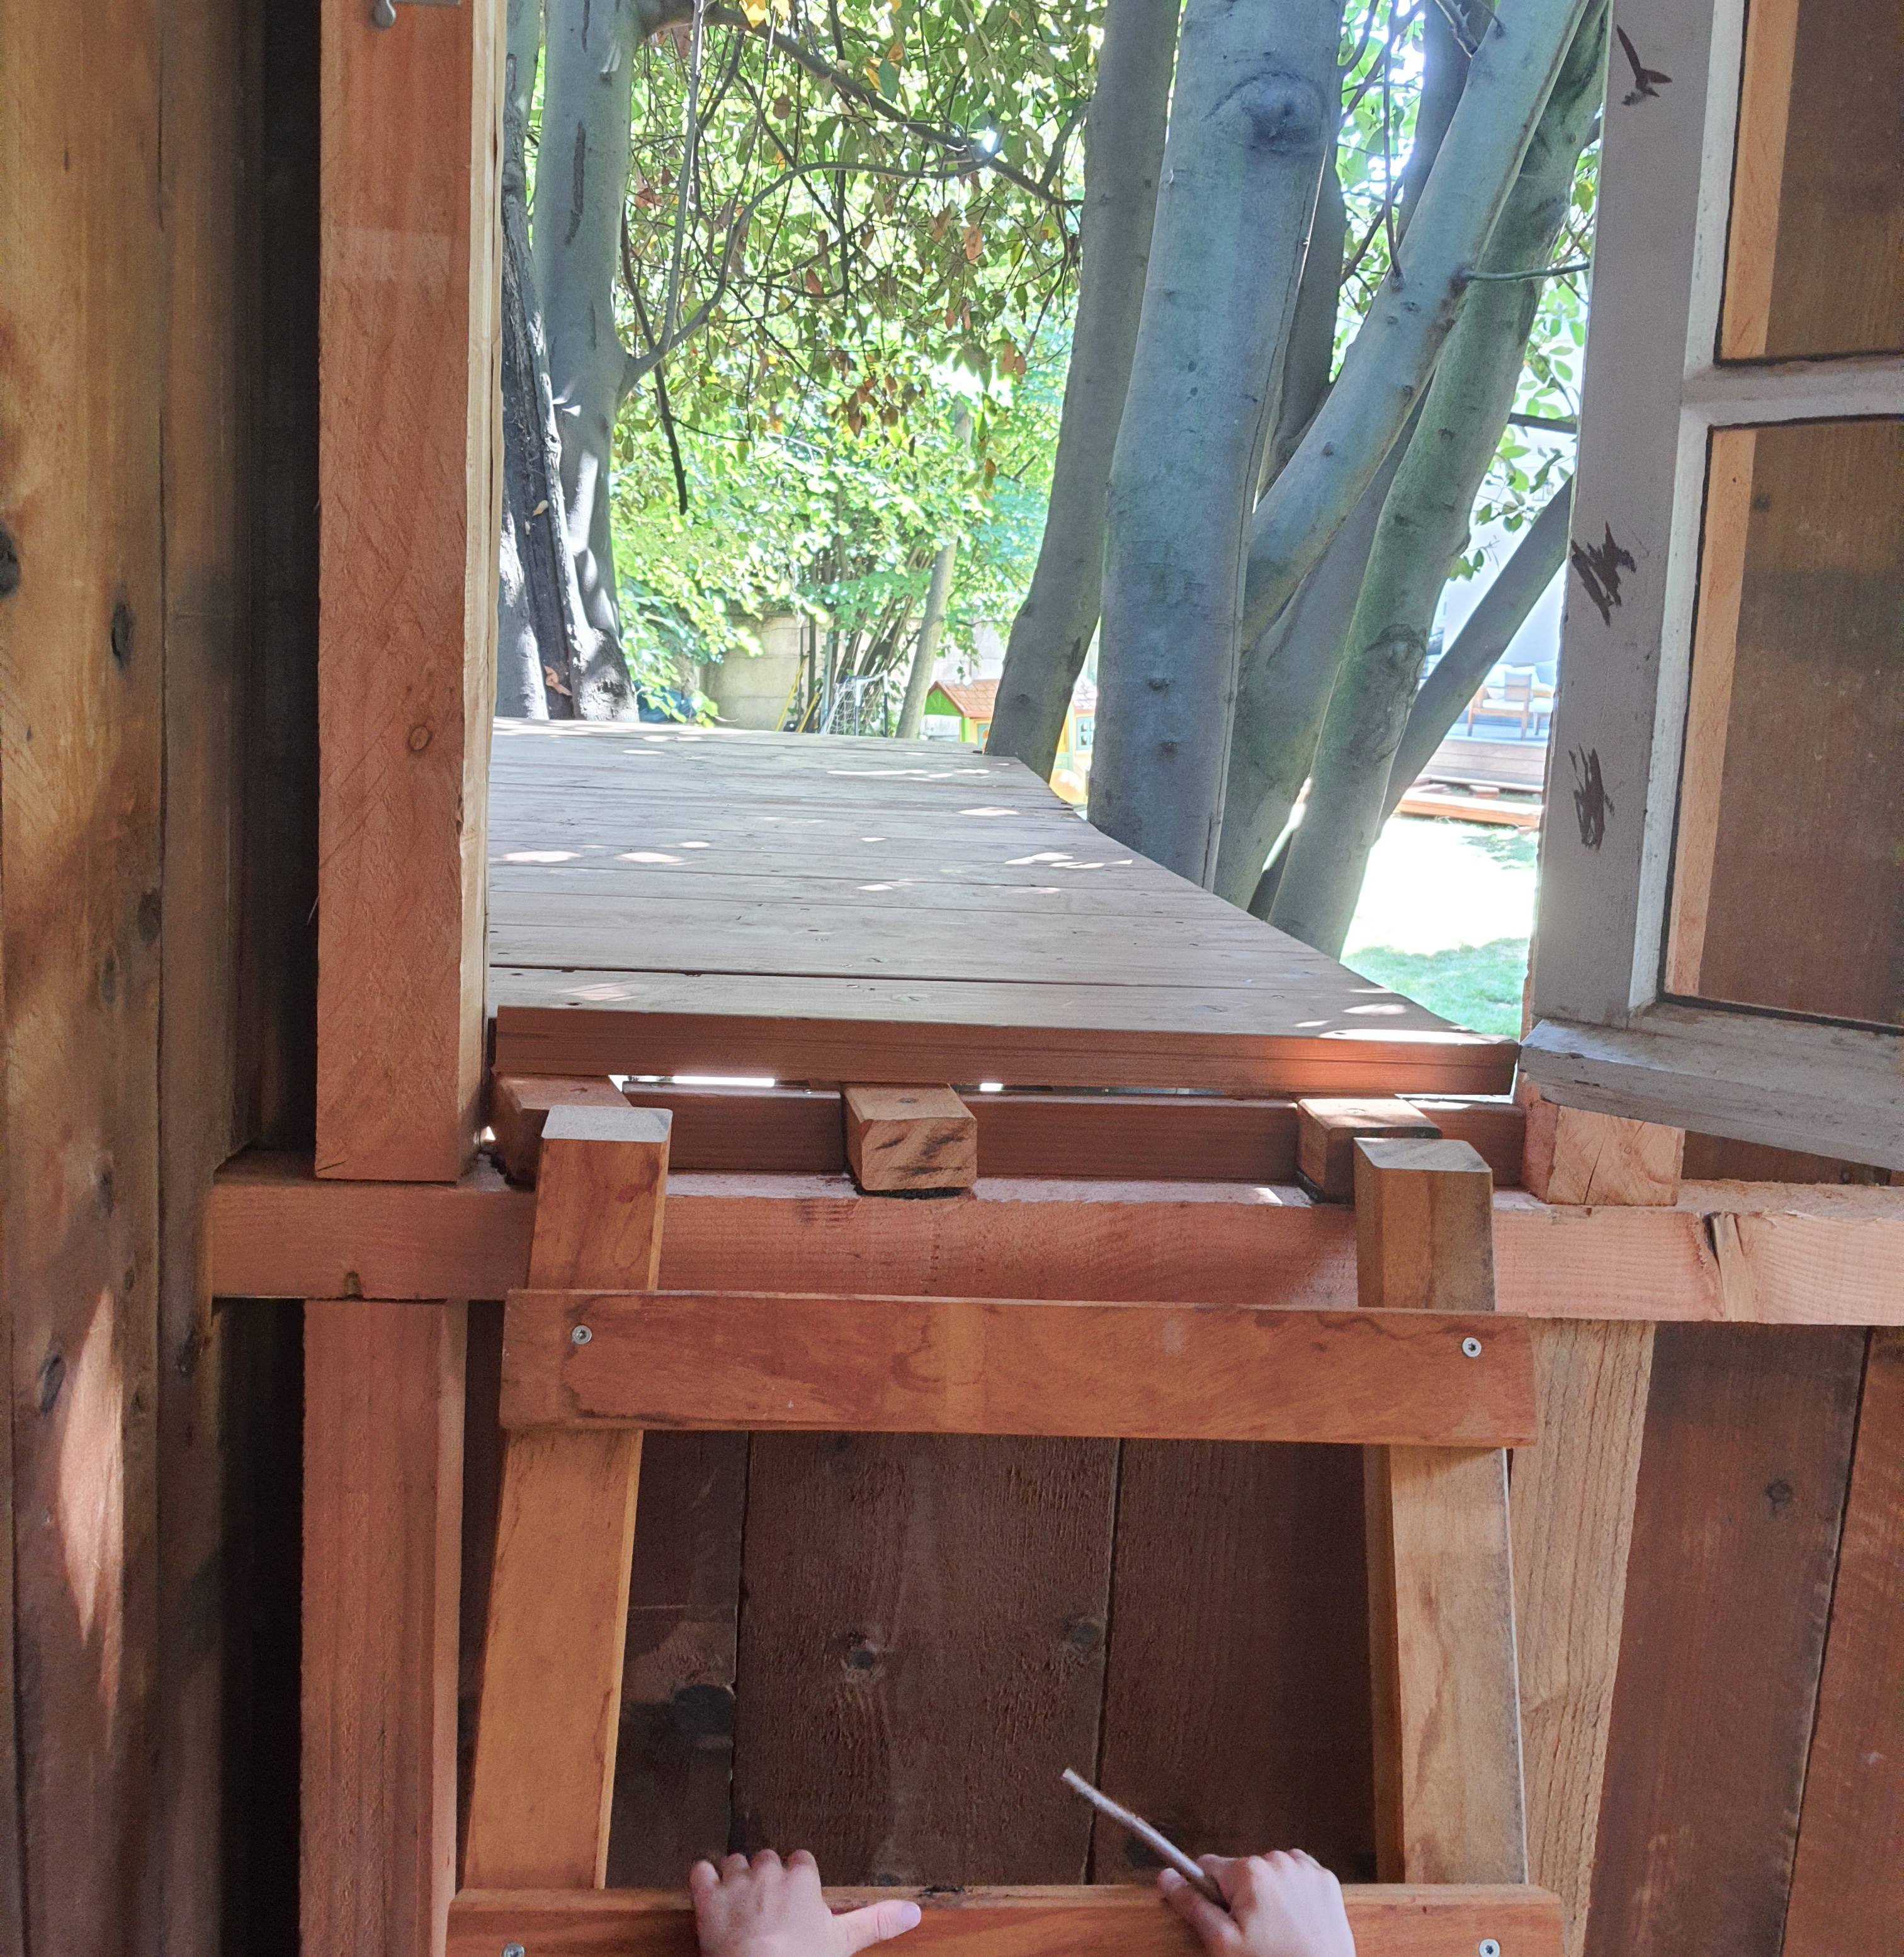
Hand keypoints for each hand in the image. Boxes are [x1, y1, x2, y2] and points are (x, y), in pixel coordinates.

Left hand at [691, 1850, 922, 1956]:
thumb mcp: (844, 1943)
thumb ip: (876, 1921)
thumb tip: (914, 1910)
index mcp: (802, 1878)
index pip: (801, 1861)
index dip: (798, 1879)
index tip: (798, 1894)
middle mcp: (769, 1872)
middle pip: (767, 1859)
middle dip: (766, 1877)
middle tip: (768, 1903)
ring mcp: (736, 1883)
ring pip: (735, 1861)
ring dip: (736, 1877)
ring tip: (740, 1900)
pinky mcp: (707, 1898)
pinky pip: (700, 1870)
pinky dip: (702, 1877)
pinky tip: (707, 1888)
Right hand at [1159, 1852, 1355, 1956]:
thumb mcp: (1223, 1945)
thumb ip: (1193, 1906)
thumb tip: (1167, 1877)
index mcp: (1249, 1872)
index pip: (1208, 1867)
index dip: (1209, 1894)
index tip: (1220, 1917)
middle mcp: (1277, 1860)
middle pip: (1240, 1872)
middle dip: (1240, 1897)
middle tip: (1253, 1933)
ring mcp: (1305, 1869)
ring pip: (1268, 1873)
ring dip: (1266, 1894)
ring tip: (1276, 1930)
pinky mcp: (1325, 1880)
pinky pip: (1296, 1875)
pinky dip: (1291, 1892)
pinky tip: (1294, 1920)